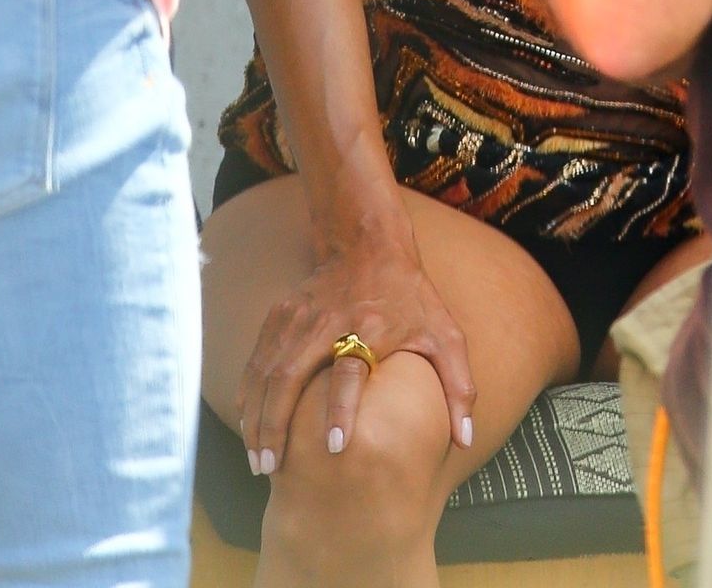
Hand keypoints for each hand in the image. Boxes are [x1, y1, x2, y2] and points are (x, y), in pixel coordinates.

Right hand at [236, 228, 476, 474]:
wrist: (368, 242)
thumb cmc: (410, 295)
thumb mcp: (444, 334)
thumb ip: (458, 386)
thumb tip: (465, 440)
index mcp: (369, 327)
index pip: (350, 371)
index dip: (342, 408)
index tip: (335, 446)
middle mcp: (328, 323)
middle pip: (291, 375)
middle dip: (277, 424)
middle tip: (272, 469)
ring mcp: (299, 317)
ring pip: (266, 372)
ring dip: (257, 417)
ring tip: (258, 461)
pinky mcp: (281, 314)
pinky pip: (257, 359)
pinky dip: (248, 392)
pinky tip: (247, 422)